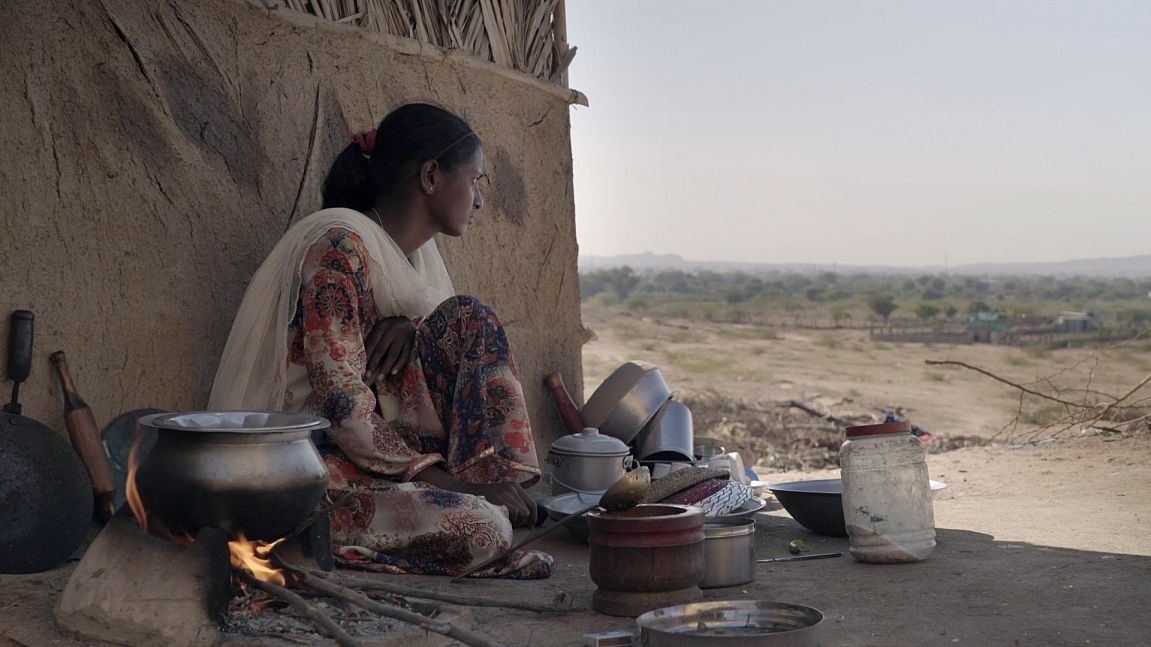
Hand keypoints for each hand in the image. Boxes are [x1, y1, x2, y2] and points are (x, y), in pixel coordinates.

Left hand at [363, 316, 415, 381]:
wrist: (408, 318)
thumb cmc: (389, 325)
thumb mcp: (379, 327)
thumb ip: (373, 339)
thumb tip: (362, 356)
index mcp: (382, 326)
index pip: (372, 343)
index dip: (367, 356)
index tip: (361, 368)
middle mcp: (392, 331)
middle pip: (381, 350)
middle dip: (374, 364)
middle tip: (367, 376)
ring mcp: (402, 338)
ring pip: (393, 355)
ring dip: (386, 367)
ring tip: (379, 379)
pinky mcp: (410, 343)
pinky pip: (405, 356)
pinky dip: (399, 365)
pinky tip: (393, 373)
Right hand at [411, 466, 537, 527]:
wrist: (463, 493)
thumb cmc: (482, 501)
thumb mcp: (499, 498)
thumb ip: (512, 504)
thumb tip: (526, 519)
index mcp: (514, 486)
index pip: (531, 503)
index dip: (534, 517)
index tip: (530, 526)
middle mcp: (512, 487)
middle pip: (527, 511)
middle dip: (521, 522)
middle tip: (510, 525)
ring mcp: (506, 492)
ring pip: (521, 514)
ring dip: (513, 522)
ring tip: (502, 521)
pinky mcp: (500, 498)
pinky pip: (513, 514)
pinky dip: (508, 520)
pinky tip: (498, 519)